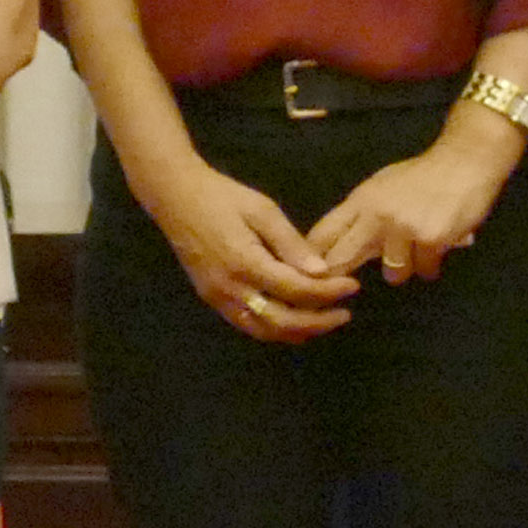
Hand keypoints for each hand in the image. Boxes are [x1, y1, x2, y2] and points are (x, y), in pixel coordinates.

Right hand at [145, 157, 356, 343]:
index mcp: (245, 263)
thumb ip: (291, 243)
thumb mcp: (262, 210)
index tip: (352, 286)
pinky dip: (273, 328)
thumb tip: (321, 271)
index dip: (327, 292)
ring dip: (296, 331)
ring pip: (262, 330)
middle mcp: (230, 289)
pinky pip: (247, 324)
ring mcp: (218, 298)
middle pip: (280, 320)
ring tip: (324, 321)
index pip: (295, 289)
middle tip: (344, 314)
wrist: (176, 197)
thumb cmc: (222, 197)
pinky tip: (293, 321)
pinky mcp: (212, 298)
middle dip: (317, 321)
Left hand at [307, 116, 521, 285]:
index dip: (313, 261)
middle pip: (340, 261)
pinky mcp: (430, 239)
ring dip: (406, 267)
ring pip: (392, 273)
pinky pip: (424, 270)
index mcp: (361, 200)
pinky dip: (433, 264)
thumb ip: (362, 215)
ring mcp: (403, 228)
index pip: (321, 236)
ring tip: (419, 249)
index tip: (316, 278)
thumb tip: (336, 248)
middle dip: (342, 278)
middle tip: (349, 287)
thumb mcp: (383, 187)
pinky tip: (440, 245)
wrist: (466, 160)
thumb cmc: (424, 175)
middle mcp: (376, 215)